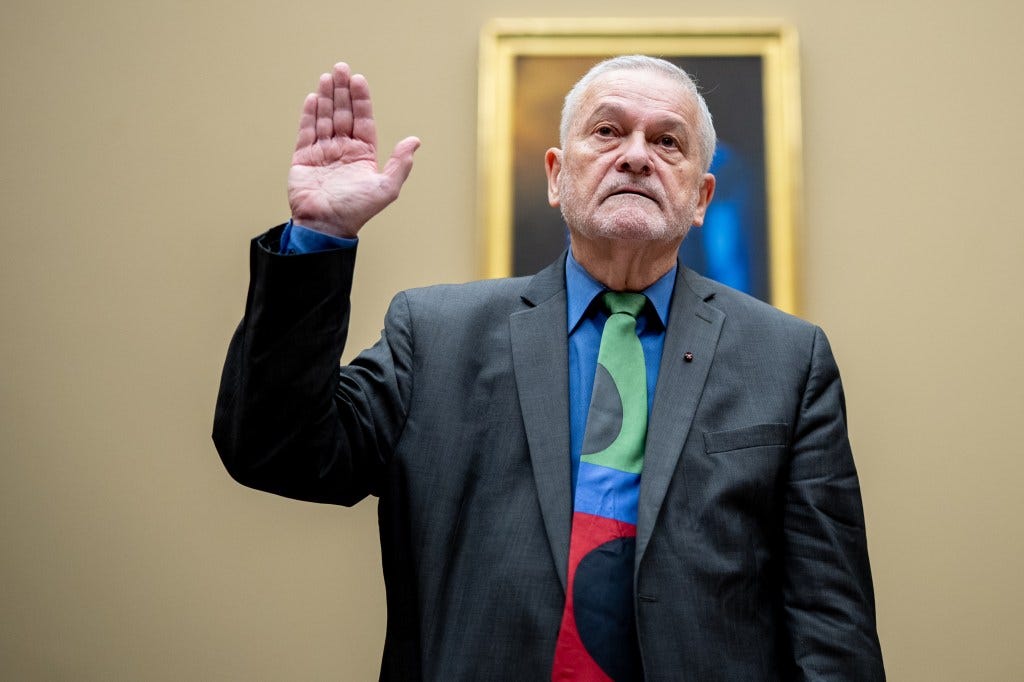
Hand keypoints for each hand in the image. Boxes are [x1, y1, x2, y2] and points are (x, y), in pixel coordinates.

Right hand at [288, 63, 419, 237]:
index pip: (363, 120)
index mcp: (363, 155)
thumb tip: (415, 141)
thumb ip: (400, 164)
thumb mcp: (386, 188)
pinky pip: (306, 132)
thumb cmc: (356, 210)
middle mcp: (343, 150)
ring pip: (324, 118)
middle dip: (342, 91)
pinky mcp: (304, 158)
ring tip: (327, 77)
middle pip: (343, 114)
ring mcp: (323, 153)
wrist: (325, 226)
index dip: (361, 100)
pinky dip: (309, 115)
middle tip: (340, 68)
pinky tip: (312, 98)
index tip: (358, 80)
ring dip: (325, 97)